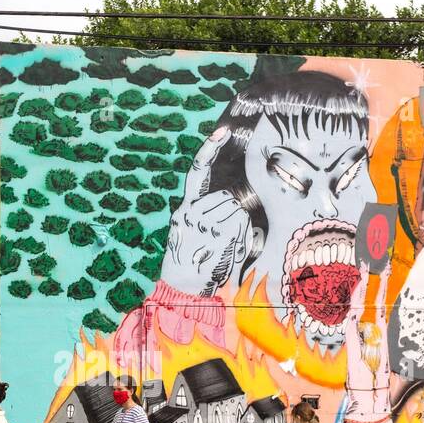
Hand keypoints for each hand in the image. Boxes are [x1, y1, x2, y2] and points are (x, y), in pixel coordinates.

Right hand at [159, 126, 250, 294]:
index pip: (197, 172)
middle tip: (224, 240)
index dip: (209, 149)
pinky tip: (226, 251)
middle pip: (227, 197)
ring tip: (223, 249)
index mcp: (185, 210)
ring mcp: (202, 222)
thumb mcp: (195, 237)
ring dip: (238, 228)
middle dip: (233, 215)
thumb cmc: (194, 267)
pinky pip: (239, 224)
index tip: (222, 131)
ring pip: (236, 209)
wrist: (183, 290)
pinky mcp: (215, 233)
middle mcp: (190, 212)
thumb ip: (210, 219)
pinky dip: (240, 237)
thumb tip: (238, 211)